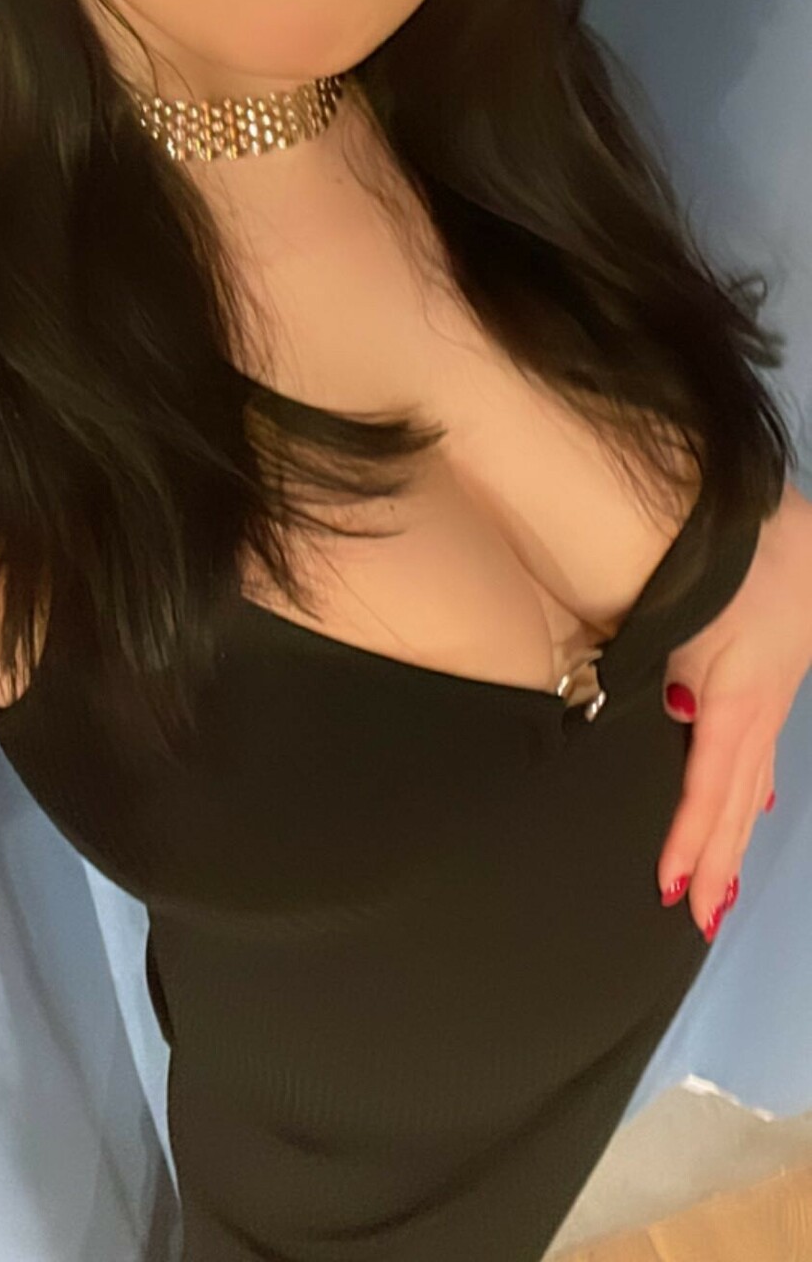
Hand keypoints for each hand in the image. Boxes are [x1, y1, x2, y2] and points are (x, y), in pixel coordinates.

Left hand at [656, 483, 811, 941]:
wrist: (771, 519)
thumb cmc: (724, 561)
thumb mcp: (684, 618)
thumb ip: (666, 670)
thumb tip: (673, 712)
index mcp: (735, 703)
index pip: (710, 790)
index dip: (693, 843)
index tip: (672, 890)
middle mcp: (758, 710)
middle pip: (737, 801)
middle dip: (718, 860)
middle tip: (698, 920)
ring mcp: (770, 695)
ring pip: (752, 781)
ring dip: (735, 835)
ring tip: (720, 888)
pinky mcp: (773, 676)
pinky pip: (764, 747)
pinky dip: (755, 787)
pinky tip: (758, 804)